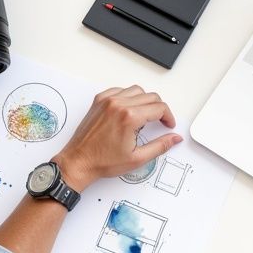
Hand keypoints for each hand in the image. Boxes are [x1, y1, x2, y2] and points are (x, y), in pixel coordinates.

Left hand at [53, 86, 181, 192]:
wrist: (78, 162)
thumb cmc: (102, 162)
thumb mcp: (137, 158)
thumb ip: (160, 146)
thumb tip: (174, 139)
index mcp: (129, 117)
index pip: (159, 107)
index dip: (168, 117)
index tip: (168, 125)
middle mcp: (118, 104)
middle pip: (150, 96)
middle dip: (159, 109)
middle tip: (160, 122)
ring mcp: (107, 101)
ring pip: (136, 90)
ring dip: (145, 101)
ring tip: (145, 116)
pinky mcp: (98, 101)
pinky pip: (119, 90)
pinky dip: (128, 96)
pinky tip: (129, 109)